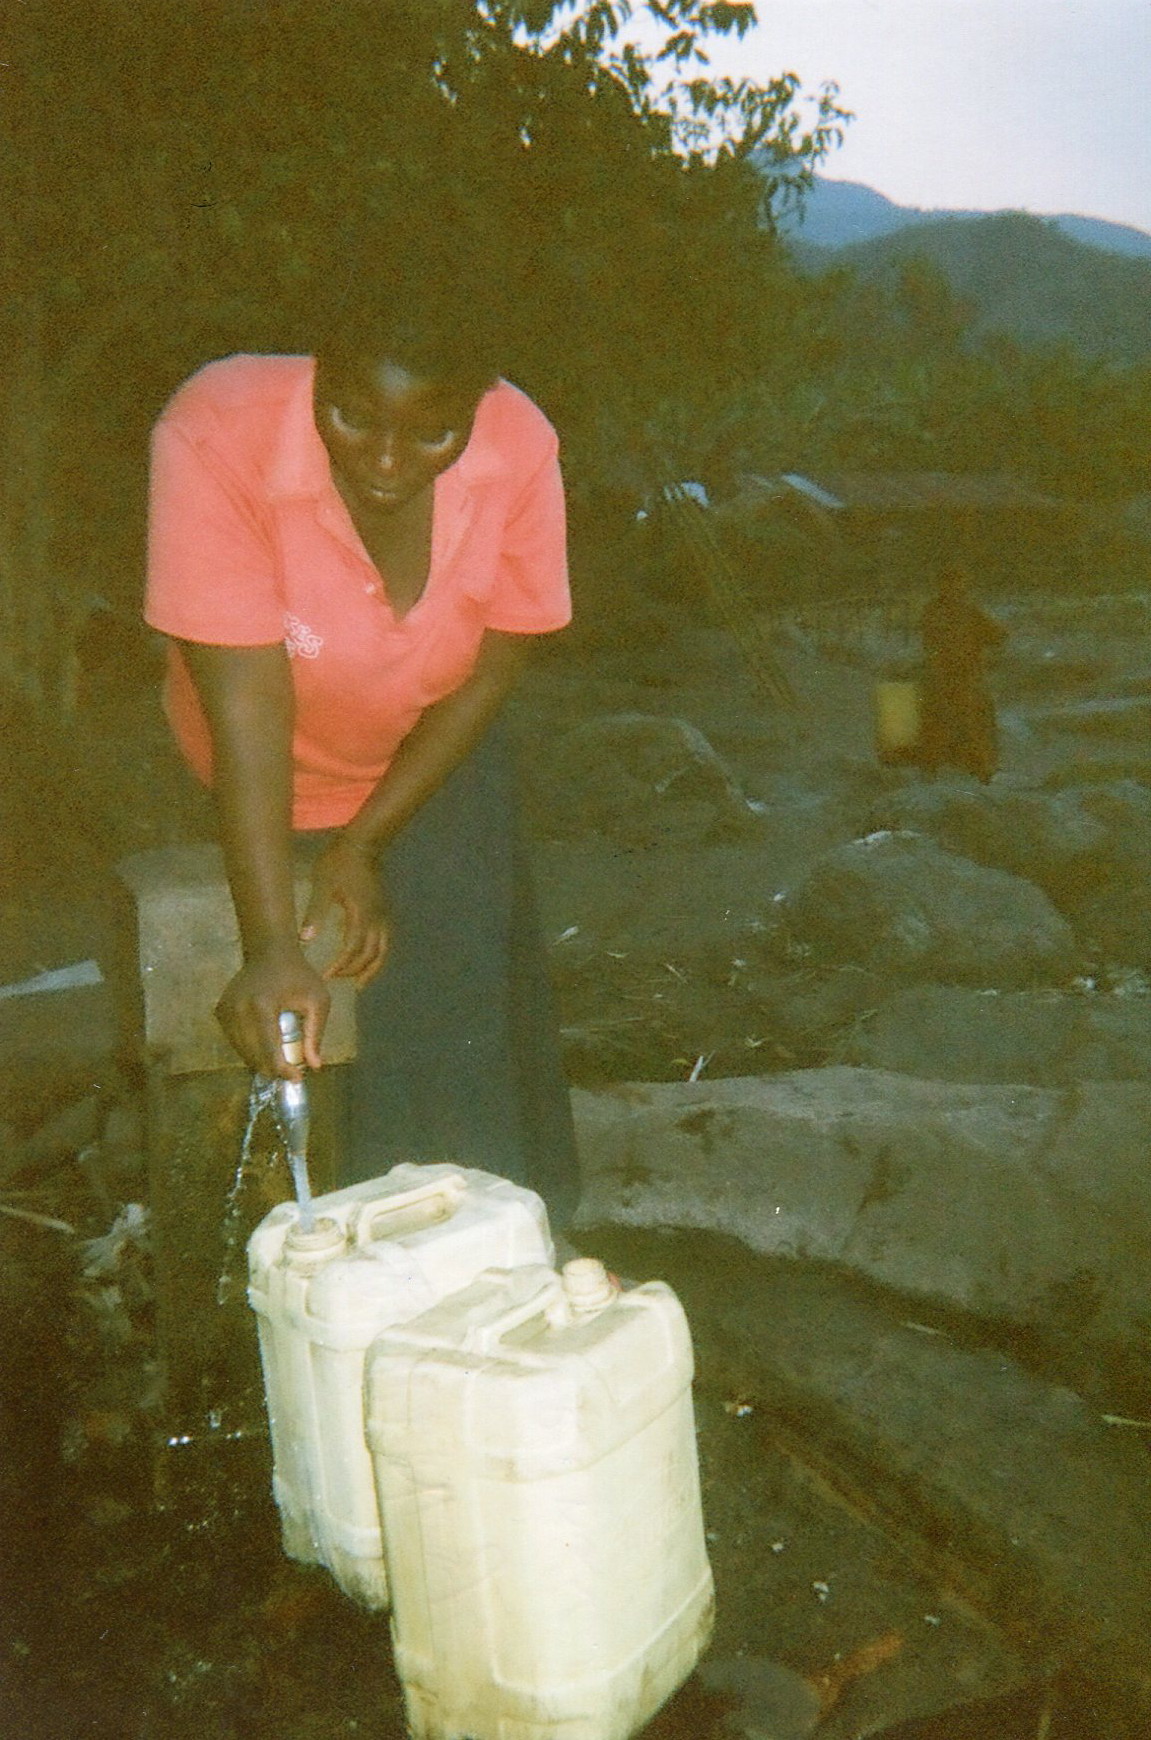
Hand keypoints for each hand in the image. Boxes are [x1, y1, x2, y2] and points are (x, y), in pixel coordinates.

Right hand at [215, 944, 330, 1075]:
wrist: (271, 950)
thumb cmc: (298, 975)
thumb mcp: (317, 1001)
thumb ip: (315, 1034)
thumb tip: (314, 1066)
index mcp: (261, 1006)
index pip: (269, 1050)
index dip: (282, 1070)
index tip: (297, 1078)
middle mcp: (237, 1009)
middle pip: (253, 1055)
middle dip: (273, 1069)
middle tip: (291, 1072)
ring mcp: (225, 1010)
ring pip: (242, 1051)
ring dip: (260, 1061)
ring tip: (281, 1061)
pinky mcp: (220, 1011)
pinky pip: (234, 1040)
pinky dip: (249, 1048)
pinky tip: (265, 1046)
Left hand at [300, 833, 388, 987]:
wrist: (363, 844)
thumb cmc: (339, 863)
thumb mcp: (322, 885)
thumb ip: (315, 912)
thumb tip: (305, 939)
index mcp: (361, 915)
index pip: (353, 949)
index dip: (341, 965)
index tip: (326, 975)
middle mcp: (376, 919)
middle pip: (369, 954)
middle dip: (353, 970)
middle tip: (336, 979)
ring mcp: (383, 915)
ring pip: (382, 951)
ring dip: (371, 968)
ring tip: (359, 983)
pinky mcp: (384, 911)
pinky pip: (385, 941)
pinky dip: (377, 956)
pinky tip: (368, 960)